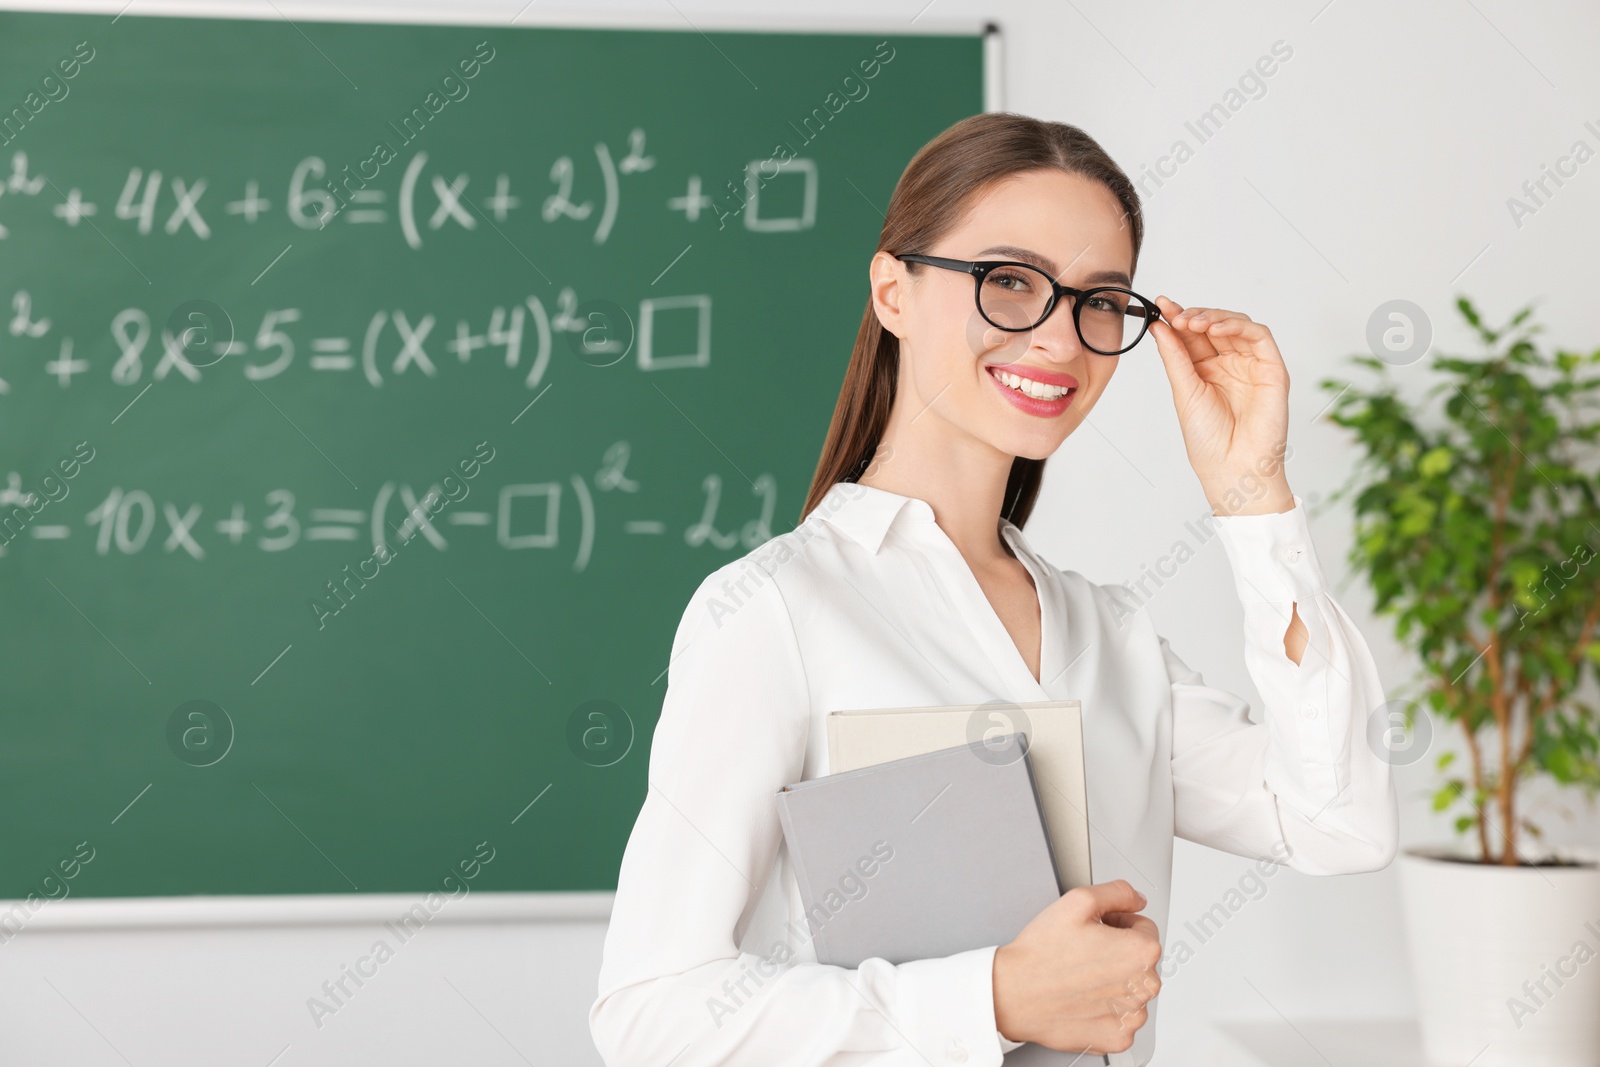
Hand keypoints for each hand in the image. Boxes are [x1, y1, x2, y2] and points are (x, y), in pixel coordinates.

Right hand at [992, 879, 1161, 1054]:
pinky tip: (1082, 998)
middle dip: (1118, 952)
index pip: (1144, 928)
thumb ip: (1118, 892)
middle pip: (1140, 960)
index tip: (1097, 930)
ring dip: (1113, 981)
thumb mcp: (1078, 901)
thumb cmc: (1042, 953)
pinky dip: (1106, 1009)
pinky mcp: (1118, 1037)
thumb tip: (1137, 899)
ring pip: (1132, 989)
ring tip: (1080, 976)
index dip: (1118, 923)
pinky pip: (1121, 1017)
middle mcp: (1144, 987)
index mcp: (1141, 952)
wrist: (1014, 994)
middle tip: (1084, 952)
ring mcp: (1132, 1016)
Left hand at [1149, 296, 1293, 515]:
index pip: (1192, 336)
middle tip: (1175, 315)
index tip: (1160, 305)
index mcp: (1206, 372)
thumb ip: (1175, 357)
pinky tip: (1216, 329)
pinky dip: (1238, 326)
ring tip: (1191, 322)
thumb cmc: (1208, 440)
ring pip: (1236, 326)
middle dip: (1193, 316)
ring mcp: (1250, 365)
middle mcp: (1229, 365)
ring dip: (1213, 317)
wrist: (1232, 467)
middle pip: (1213, 327)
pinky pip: (1259, 336)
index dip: (1177, 318)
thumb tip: (1159, 326)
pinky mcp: (1272, 368)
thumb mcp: (1184, 391)